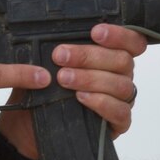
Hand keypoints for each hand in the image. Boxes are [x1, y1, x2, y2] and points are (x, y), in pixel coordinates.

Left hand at [0, 23, 147, 159]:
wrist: (29, 126)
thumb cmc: (43, 90)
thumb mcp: (45, 65)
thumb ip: (59, 51)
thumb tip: (60, 39)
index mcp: (111, 57)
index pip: (131, 42)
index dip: (120, 35)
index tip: (95, 32)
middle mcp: (121, 76)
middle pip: (123, 60)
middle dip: (90, 56)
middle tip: (60, 56)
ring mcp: (122, 100)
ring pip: (121, 85)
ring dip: (92, 79)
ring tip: (64, 79)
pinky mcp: (119, 123)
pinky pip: (121, 112)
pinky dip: (102, 103)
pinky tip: (81, 98)